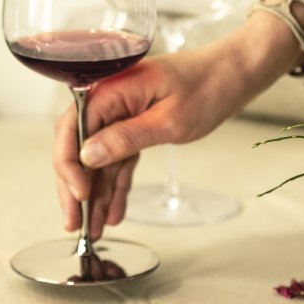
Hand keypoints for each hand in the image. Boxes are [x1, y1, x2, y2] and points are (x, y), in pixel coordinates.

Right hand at [53, 11, 303, 236]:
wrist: (234, 74)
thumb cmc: (208, 86)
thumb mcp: (169, 120)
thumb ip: (126, 138)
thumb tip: (87, 156)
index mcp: (111, 89)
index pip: (72, 129)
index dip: (69, 166)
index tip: (79, 196)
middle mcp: (109, 100)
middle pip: (78, 147)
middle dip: (75, 189)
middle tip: (75, 224)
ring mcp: (120, 114)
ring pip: (97, 160)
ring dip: (95, 195)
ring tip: (93, 229)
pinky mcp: (133, 125)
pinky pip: (118, 159)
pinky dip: (116, 185)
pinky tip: (113, 212)